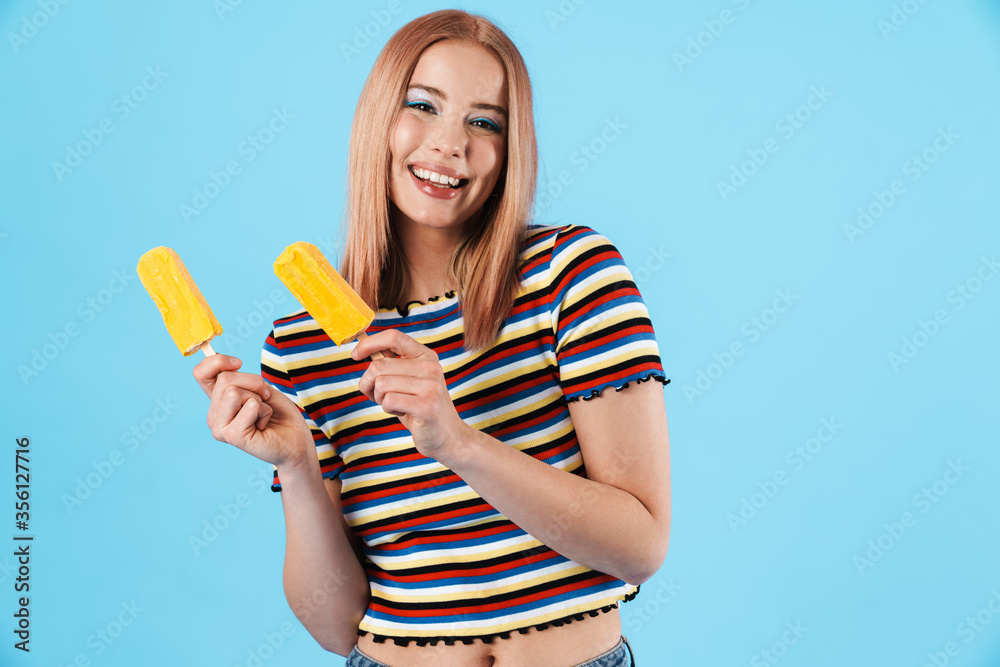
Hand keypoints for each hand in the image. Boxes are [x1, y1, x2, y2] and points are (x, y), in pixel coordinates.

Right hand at [193, 355, 312, 466]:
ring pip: (233, 391)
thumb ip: (238, 378)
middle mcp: (214, 416)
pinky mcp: (233, 436)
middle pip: (225, 379)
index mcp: (218, 403)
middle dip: (254, 382)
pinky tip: (264, 425)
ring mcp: (220, 428)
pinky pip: (250, 405)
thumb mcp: (258, 388)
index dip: (216, 361)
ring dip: (259, 398)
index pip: (200, 374)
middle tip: (266, 398)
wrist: (296, 441)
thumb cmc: (279, 414)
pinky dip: (264, 411)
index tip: (238, 363)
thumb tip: (227, 366)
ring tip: (262, 414)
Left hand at [352, 329, 468, 461]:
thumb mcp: (407, 381)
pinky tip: (402, 412)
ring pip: (381, 384)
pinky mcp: (427, 405)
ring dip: (380, 398)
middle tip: (378, 396)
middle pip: (380, 365)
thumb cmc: (421, 407)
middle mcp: (431, 367)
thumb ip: (390, 365)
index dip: (369, 343)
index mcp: (426, 356)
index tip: (355, 355)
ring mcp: (431, 386)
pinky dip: (388, 409)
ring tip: (396, 404)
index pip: (394, 337)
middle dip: (369, 383)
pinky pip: (389, 400)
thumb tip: (364, 350)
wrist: (447, 436)